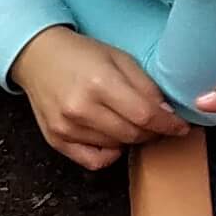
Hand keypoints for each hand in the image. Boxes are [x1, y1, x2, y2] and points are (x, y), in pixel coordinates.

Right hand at [10, 28, 190, 171]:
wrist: (37, 55)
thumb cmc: (79, 54)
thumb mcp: (119, 58)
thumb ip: (146, 86)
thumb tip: (168, 115)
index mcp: (99, 82)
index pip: (146, 116)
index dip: (169, 124)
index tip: (179, 126)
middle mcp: (81, 108)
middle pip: (134, 135)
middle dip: (152, 131)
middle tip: (153, 120)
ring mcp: (66, 126)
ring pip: (117, 147)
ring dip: (129, 137)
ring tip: (124, 119)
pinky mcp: (56, 138)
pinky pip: (94, 161)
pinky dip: (109, 154)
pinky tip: (109, 137)